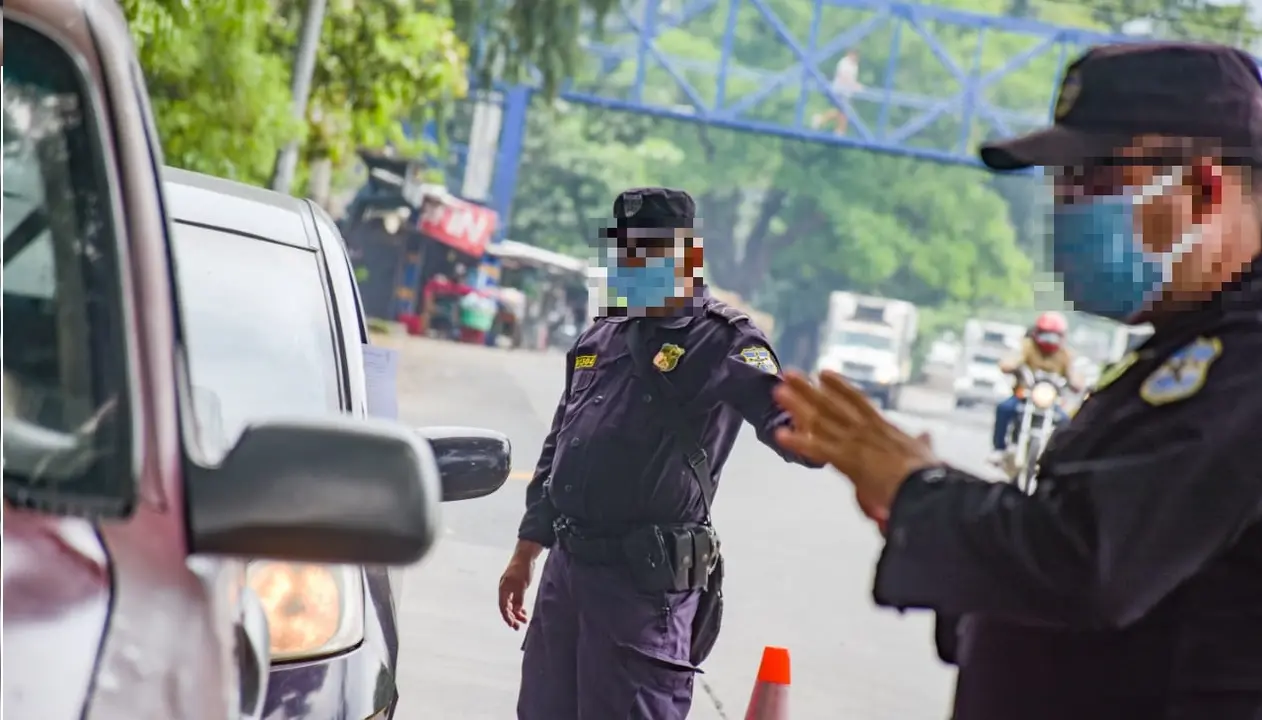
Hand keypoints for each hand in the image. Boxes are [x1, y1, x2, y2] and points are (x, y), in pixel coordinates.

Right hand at [498, 555, 533, 629]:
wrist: (525, 556)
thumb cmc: (522, 569)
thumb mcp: (522, 585)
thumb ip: (518, 598)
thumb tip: (517, 611)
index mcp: (503, 589)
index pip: (503, 607)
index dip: (507, 617)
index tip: (512, 625)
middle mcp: (505, 590)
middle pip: (506, 608)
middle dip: (512, 618)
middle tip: (517, 627)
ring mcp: (510, 589)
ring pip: (511, 605)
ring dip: (517, 613)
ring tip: (524, 621)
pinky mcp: (516, 587)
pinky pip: (515, 600)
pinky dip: (519, 607)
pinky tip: (524, 612)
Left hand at [773, 370, 940, 522]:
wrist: (925, 488)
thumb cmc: (928, 474)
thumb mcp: (925, 453)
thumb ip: (922, 443)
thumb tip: (927, 436)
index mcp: (882, 427)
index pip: (856, 401)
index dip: (839, 387)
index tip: (824, 373)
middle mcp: (864, 430)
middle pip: (831, 404)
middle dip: (809, 389)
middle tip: (789, 373)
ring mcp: (855, 443)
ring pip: (820, 420)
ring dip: (798, 406)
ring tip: (778, 392)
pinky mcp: (848, 460)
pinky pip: (817, 449)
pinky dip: (799, 442)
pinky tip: (780, 434)